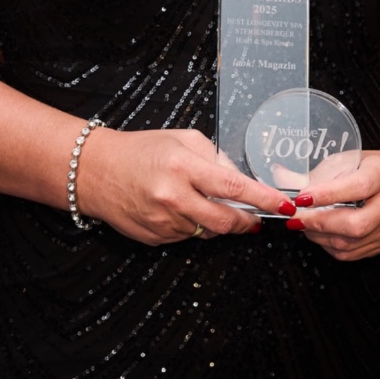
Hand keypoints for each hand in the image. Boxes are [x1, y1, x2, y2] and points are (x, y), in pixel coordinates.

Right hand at [75, 126, 291, 243]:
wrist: (93, 170)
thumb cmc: (142, 150)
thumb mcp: (184, 141)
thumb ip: (218, 160)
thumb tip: (245, 183)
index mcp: (183, 168)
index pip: (235, 188)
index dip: (265, 200)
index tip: (286, 206)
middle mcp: (172, 198)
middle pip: (226, 221)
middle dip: (247, 220)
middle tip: (254, 217)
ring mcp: (161, 222)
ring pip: (208, 231)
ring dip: (214, 221)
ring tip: (198, 201)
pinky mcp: (153, 237)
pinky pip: (186, 237)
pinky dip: (191, 225)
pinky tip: (177, 209)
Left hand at [287, 145, 379, 261]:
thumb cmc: (375, 170)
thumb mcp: (349, 161)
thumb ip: (316, 173)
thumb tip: (280, 176)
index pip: (357, 188)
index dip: (326, 195)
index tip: (300, 198)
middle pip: (356, 224)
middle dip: (319, 223)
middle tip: (296, 218)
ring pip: (350, 243)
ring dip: (320, 236)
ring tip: (304, 224)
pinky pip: (351, 253)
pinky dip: (329, 245)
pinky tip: (320, 233)